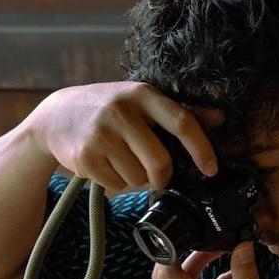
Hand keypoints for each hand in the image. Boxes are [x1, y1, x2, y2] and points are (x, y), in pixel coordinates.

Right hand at [26, 82, 221, 193]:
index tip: (211, 169)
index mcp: (141, 94)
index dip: (201, 149)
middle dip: (162, 177)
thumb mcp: (141, 100)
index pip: (181, 122)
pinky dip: (116, 182)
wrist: (57, 115)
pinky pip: (115, 184)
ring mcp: (101, 134)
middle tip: (157, 176)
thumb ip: (180, 110)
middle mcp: (121, 111)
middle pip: (160, 162)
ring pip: (137, 178)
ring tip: (121, 160)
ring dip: (135, 179)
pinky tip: (106, 165)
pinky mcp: (85, 156)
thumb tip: (220, 118)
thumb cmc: (109, 107)